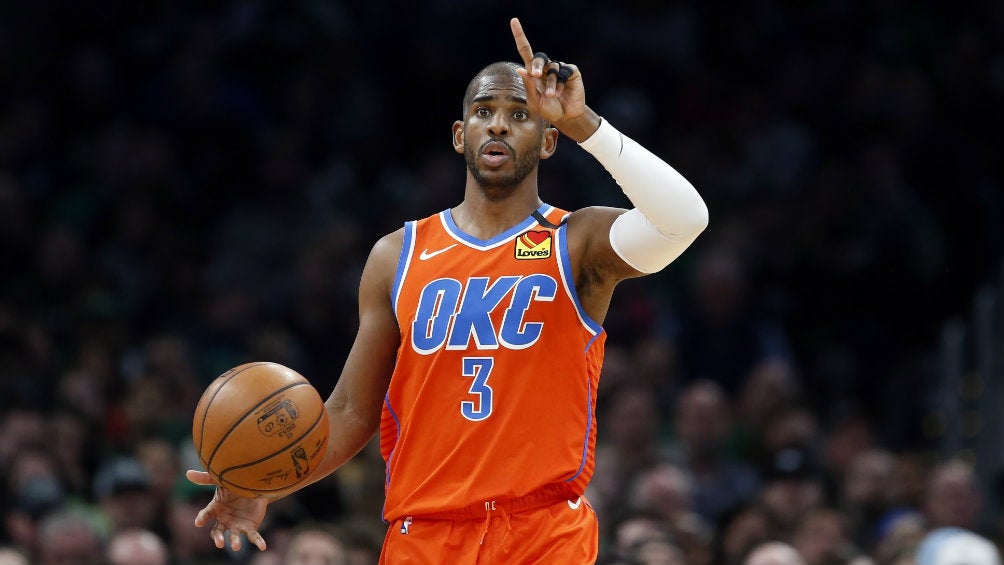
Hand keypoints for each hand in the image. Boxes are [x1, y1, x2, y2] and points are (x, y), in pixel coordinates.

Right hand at [186, 470, 269, 551]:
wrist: (253, 486)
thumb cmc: (234, 484)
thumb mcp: (220, 480)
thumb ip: (205, 478)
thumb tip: (188, 473)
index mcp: (216, 509)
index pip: (206, 515)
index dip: (202, 518)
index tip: (198, 522)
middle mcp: (224, 520)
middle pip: (218, 532)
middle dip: (218, 538)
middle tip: (219, 543)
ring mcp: (237, 525)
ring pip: (234, 536)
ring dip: (235, 542)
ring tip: (236, 546)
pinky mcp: (250, 527)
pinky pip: (253, 536)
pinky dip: (258, 542)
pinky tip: (263, 546)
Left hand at [510, 18, 598, 140]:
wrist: (566, 117)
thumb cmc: (549, 109)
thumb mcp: (535, 101)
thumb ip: (529, 86)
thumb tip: (520, 70)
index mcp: (533, 72)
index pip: (525, 51)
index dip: (520, 36)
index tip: (514, 21)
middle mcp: (546, 67)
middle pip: (538, 57)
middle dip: (536, 65)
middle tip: (535, 75)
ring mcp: (559, 68)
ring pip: (552, 69)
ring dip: (550, 84)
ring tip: (551, 95)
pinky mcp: (571, 72)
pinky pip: (564, 72)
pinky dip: (559, 84)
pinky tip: (558, 93)